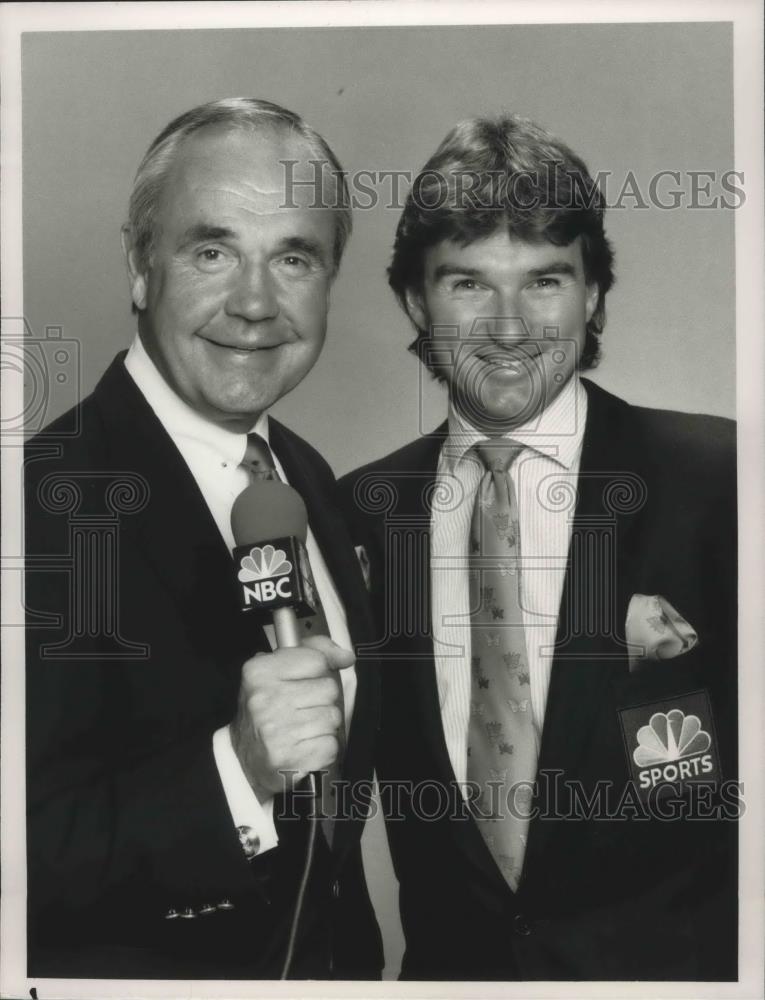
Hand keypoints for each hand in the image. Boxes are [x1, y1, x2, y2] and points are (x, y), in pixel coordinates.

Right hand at [230, 634, 353, 800]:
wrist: (243, 760)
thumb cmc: (265, 712)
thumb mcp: (277, 672)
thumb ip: (313, 652)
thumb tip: (345, 657)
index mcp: (260, 671)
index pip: (317, 660)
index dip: (320, 671)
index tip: (312, 679)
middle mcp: (265, 698)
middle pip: (329, 689)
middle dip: (323, 700)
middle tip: (303, 709)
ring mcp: (275, 729)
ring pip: (333, 717)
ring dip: (324, 725)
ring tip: (303, 728)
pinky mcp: (287, 757)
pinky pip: (330, 745)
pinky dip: (323, 748)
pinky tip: (305, 746)